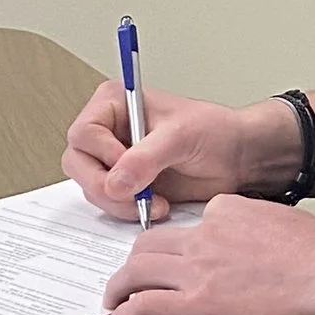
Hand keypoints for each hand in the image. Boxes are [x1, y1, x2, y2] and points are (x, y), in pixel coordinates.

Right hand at [63, 81, 301, 216]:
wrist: (237, 158)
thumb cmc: (214, 132)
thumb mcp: (181, 137)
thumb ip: (146, 158)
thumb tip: (115, 182)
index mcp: (115, 104)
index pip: (83, 133)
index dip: (102, 155)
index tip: (128, 166)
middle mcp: (108, 131)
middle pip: (78, 163)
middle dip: (104, 186)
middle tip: (135, 196)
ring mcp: (114, 160)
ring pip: (91, 187)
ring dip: (119, 202)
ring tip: (154, 202)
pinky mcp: (125, 184)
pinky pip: (108, 203)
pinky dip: (127, 211)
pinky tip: (156, 207)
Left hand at [101, 196, 314, 314]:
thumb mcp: (286, 228)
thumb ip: (260, 234)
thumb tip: (259, 254)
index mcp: (228, 211)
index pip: (189, 226)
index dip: (177, 247)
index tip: (175, 260)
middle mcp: (206, 233)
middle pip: (149, 243)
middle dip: (134, 262)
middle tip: (128, 279)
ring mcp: (199, 267)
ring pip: (137, 270)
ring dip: (119, 287)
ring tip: (113, 301)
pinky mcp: (198, 303)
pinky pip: (145, 305)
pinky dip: (124, 314)